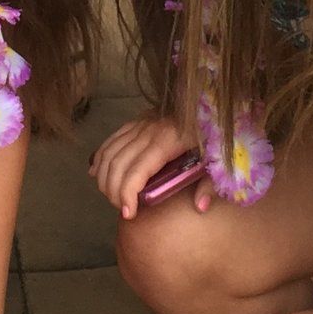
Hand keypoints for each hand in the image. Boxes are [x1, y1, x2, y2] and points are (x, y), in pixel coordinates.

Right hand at [89, 115, 210, 218]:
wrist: (207, 100)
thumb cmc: (212, 132)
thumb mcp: (217, 159)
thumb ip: (209, 184)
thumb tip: (200, 207)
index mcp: (166, 141)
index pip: (136, 171)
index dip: (126, 194)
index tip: (128, 213)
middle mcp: (147, 131)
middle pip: (118, 165)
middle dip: (114, 191)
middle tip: (122, 209)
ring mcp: (139, 124)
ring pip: (109, 153)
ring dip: (104, 178)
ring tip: (111, 197)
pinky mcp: (135, 120)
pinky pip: (110, 140)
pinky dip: (100, 158)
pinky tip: (96, 174)